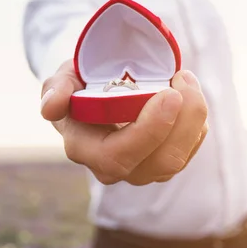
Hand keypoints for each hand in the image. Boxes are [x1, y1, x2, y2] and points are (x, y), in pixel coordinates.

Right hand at [39, 60, 207, 185]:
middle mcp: (112, 168)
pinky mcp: (160, 162)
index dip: (149, 130)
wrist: (93, 95)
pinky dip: (195, 123)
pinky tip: (188, 96)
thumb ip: (56, 89)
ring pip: (178, 159)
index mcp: (85, 148)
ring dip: (193, 119)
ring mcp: (139, 169)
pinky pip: (188, 150)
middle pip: (159, 162)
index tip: (169, 94)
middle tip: (183, 80)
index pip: (118, 156)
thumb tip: (51, 108)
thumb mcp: (61, 78)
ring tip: (186, 80)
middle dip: (182, 122)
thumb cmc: (77, 85)